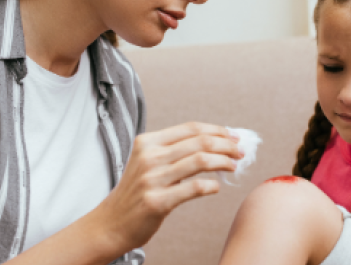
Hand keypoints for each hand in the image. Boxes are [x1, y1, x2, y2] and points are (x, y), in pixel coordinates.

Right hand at [88, 122, 241, 254]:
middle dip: (226, 144)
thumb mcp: (148, 162)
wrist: (111, 223)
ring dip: (223, 162)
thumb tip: (215, 142)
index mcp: (148, 142)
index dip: (217, 130)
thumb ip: (175, 151)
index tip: (234, 136)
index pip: (191, 128)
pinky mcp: (156, 201)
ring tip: (233, 166)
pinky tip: (216, 187)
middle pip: (199, 142)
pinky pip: (193, 188)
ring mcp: (152, 179)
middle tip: (240, 151)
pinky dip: (210, 185)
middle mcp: (149, 157)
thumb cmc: (137, 192)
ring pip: (199, 161)